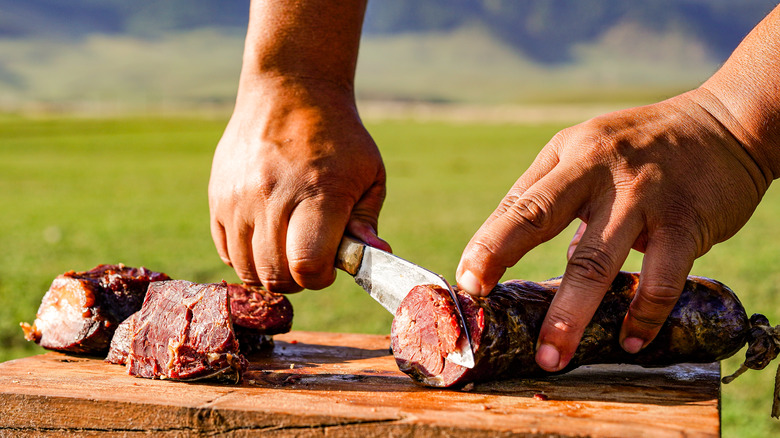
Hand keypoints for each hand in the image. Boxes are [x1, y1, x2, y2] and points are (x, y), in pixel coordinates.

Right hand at [209, 78, 389, 291]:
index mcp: (319, 192)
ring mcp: (239, 197)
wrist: (289, 91)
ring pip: (246, 268)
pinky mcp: (218, 196)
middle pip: (275, 274)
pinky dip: (246, 258)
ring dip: (270, 273)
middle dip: (298, 280)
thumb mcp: (368, 173)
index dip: (319, 278)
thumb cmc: (338, 138)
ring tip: (288, 251)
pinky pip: (226, 251)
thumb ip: (366, 222)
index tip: (329, 266)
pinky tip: (266, 239)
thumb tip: (375, 258)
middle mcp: (273, 196)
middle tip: (310, 260)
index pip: (307, 264)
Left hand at [456, 91, 768, 370]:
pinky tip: (630, 340)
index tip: (465, 283)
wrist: (728, 124)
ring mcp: (642, 194)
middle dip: (499, 257)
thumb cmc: (643, 146)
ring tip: (552, 356)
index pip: (517, 204)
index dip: (487, 245)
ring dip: (570, 314)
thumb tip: (528, 253)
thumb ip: (555, 199)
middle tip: (478, 302)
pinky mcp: (685, 220)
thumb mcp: (589, 153)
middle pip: (538, 216)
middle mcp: (597, 169)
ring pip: (596, 259)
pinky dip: (643, 315)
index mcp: (568, 155)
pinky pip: (662, 277)